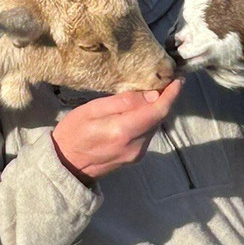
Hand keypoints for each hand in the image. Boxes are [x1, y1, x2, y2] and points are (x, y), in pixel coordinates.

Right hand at [51, 78, 183, 183]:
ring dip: (155, 110)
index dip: (172, 94)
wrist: (65, 165)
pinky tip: (138, 112)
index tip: (179, 79)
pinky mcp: (135, 158)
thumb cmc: (73, 133)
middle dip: (164, 99)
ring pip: (154, 126)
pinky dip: (147, 120)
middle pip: (159, 118)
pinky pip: (147, 134)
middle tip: (163, 80)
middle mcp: (135, 145)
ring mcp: (137, 154)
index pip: (158, 111)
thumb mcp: (92, 109)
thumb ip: (123, 102)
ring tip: (149, 93)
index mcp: (123, 130)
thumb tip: (151, 95)